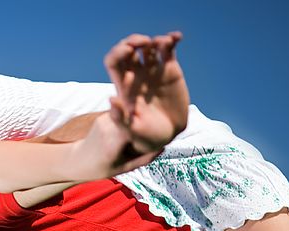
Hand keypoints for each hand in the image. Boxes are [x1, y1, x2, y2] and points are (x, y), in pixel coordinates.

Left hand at [69, 109, 161, 179]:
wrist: (78, 160)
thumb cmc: (102, 168)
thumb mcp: (124, 168)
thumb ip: (143, 158)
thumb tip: (163, 147)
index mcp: (113, 142)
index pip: (134, 126)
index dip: (145, 122)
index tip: (156, 123)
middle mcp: (108, 127)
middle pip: (133, 116)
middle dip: (144, 118)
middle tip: (154, 122)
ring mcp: (104, 120)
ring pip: (127, 113)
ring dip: (136, 117)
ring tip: (143, 125)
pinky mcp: (103, 116)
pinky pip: (121, 113)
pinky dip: (128, 118)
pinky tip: (131, 125)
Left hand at [104, 32, 189, 152]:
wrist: (167, 134)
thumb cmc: (145, 136)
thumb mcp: (131, 130)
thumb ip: (120, 117)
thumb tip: (111, 99)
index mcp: (123, 85)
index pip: (113, 61)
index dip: (118, 52)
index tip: (129, 50)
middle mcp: (136, 74)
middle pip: (129, 49)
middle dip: (134, 41)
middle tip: (144, 42)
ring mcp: (152, 70)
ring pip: (148, 47)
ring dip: (154, 40)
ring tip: (164, 42)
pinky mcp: (169, 69)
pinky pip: (168, 50)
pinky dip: (171, 41)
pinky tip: (177, 37)